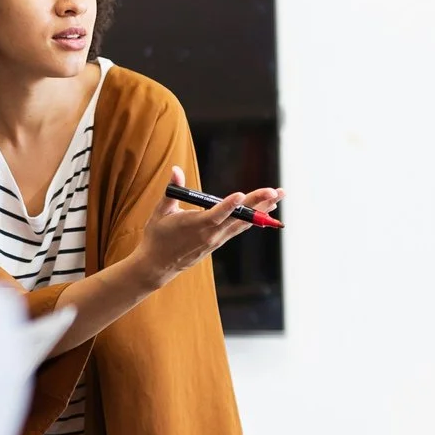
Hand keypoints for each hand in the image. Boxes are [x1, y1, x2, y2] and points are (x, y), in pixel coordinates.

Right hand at [130, 166, 280, 288]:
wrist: (157, 265)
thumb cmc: (157, 236)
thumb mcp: (160, 212)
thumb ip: (172, 189)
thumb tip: (176, 169)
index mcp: (194, 225)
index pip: (215, 215)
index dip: (228, 205)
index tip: (240, 195)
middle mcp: (210, 234)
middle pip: (237, 217)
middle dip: (258, 203)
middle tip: (275, 191)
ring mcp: (216, 240)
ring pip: (243, 222)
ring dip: (262, 210)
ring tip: (278, 197)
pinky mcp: (218, 242)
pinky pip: (239, 228)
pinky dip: (253, 219)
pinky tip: (266, 210)